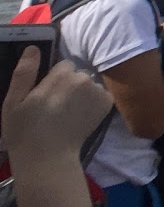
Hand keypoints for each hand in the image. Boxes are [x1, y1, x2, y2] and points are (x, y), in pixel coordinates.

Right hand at [1, 47, 112, 167]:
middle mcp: (83, 78)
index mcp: (60, 75)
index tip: (46, 94)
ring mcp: (97, 91)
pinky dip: (94, 102)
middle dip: (69, 85)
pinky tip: (80, 116)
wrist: (48, 158)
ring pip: (89, 84)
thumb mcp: (13, 102)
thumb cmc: (25, 131)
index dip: (54, 78)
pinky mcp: (107, 104)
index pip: (64, 65)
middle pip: (78, 73)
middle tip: (56, 106)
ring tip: (68, 113)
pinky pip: (101, 95)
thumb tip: (33, 48)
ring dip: (82, 94)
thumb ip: (24, 73)